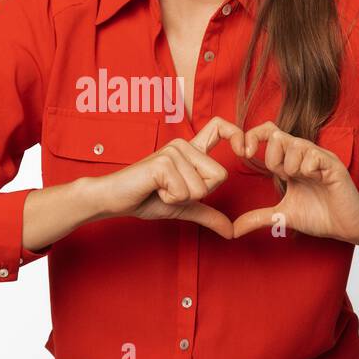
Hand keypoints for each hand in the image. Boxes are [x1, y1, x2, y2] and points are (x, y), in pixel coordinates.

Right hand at [86, 115, 248, 239]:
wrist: (114, 199)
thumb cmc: (145, 198)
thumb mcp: (184, 208)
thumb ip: (208, 214)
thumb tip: (231, 231)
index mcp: (191, 151)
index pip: (221, 127)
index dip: (237, 135)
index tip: (244, 151)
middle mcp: (183, 146)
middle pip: (219, 175)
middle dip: (198, 194)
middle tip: (171, 190)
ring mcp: (173, 151)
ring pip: (202, 187)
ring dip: (181, 199)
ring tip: (160, 190)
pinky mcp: (163, 162)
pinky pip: (185, 192)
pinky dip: (171, 200)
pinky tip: (154, 190)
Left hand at [230, 121, 358, 241]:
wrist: (348, 227)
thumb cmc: (320, 217)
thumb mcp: (282, 216)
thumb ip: (258, 218)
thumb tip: (233, 230)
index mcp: (290, 161)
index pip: (268, 133)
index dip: (253, 137)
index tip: (242, 152)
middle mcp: (304, 154)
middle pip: (276, 136)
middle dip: (273, 159)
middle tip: (285, 178)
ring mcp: (319, 157)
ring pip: (293, 145)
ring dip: (292, 168)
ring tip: (305, 181)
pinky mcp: (333, 165)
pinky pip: (312, 156)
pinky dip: (308, 170)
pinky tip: (316, 180)